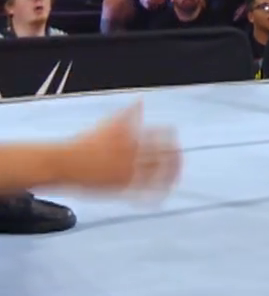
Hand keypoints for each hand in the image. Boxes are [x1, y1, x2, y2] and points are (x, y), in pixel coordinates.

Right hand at [60, 104, 180, 196]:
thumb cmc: (83, 142)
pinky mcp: (121, 188)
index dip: (172, 138)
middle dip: (176, 158)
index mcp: (132, 137)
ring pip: (159, 175)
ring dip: (171, 176)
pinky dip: (155, 194)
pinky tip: (160, 195)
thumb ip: (128, 113)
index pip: (164, 135)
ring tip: (175, 178)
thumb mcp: (108, 124)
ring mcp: (128, 172)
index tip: (175, 142)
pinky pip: (144, 193)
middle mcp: (132, 154)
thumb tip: (141, 100)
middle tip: (179, 161)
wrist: (62, 164)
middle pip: (166, 156)